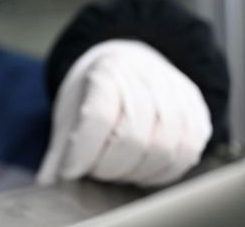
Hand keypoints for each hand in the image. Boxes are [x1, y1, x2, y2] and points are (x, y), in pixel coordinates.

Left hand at [37, 39, 211, 186]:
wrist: (131, 61)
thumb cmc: (98, 91)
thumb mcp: (71, 109)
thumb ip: (61, 147)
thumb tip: (47, 182)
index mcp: (109, 70)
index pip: (99, 116)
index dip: (83, 151)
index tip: (69, 170)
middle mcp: (146, 77)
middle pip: (132, 138)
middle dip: (107, 166)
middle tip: (93, 169)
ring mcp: (177, 94)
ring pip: (162, 150)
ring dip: (135, 172)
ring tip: (116, 169)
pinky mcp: (197, 112)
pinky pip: (185, 154)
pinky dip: (162, 172)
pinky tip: (142, 169)